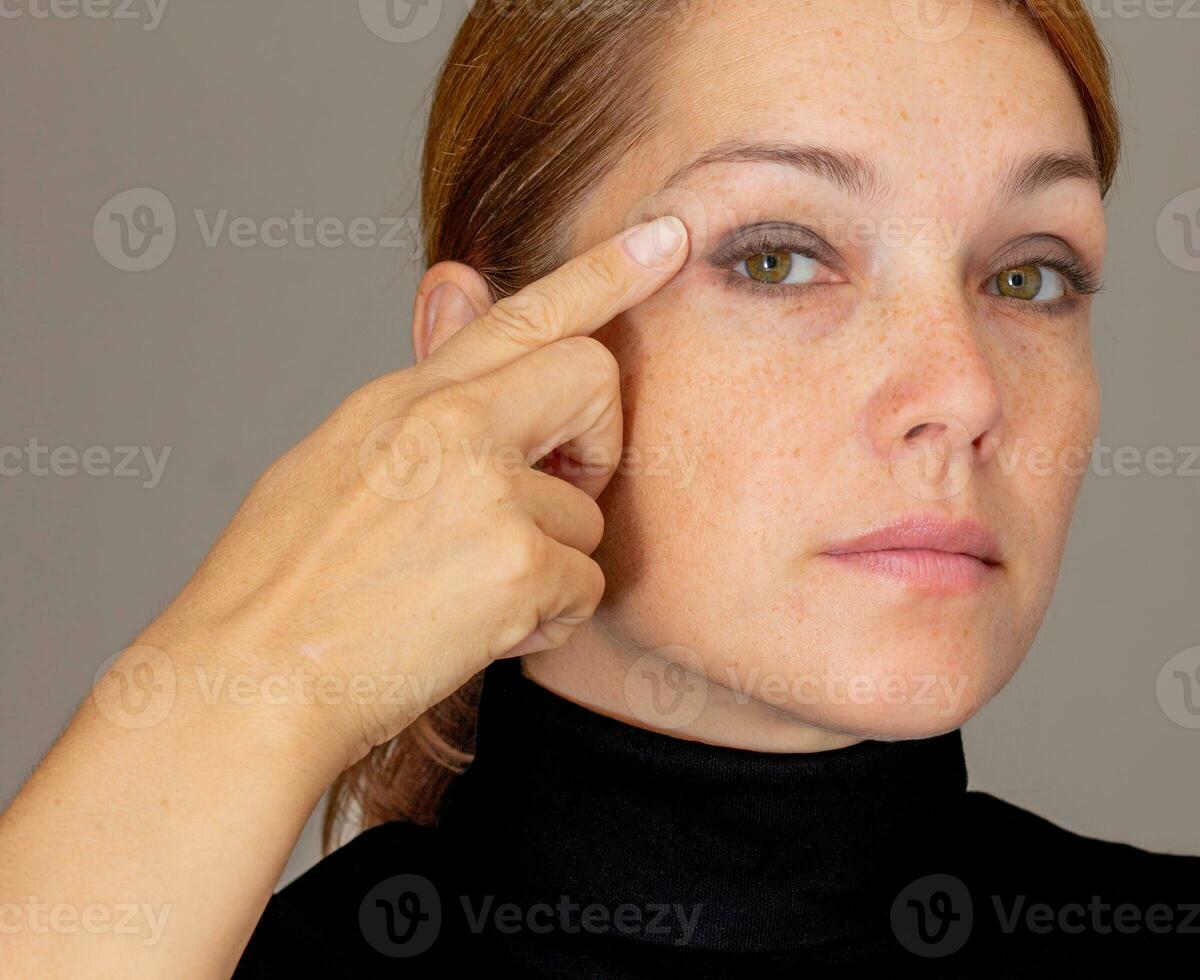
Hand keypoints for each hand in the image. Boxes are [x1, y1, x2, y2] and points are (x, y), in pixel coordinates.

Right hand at [134, 215, 688, 768]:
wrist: (246, 682)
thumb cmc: (284, 582)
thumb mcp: (341, 453)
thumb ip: (426, 382)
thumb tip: (459, 277)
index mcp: (406, 398)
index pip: (518, 310)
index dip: (604, 271)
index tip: (669, 233)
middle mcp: (450, 425)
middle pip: (592, 378)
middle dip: (595, 444)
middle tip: (552, 499)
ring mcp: (485, 489)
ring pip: (589, 512)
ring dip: (550, 563)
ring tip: (467, 596)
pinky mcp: (517, 564)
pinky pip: (587, 585)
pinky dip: (548, 620)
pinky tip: (481, 633)